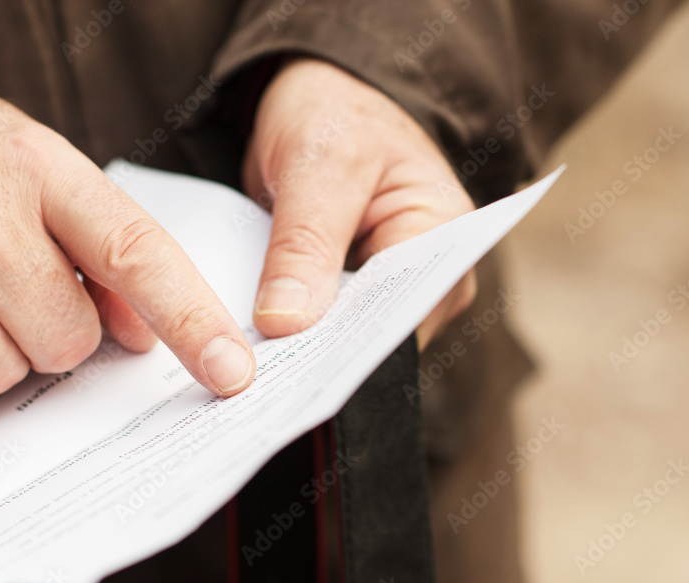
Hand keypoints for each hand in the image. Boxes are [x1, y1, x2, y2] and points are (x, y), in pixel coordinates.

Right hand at [0, 61, 254, 425]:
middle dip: (58, 334)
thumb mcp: (47, 171)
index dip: (191, 320)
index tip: (231, 370)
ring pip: (2, 376)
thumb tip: (143, 337)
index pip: (135, 255)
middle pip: (65, 342)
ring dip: (2, 358)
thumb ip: (107, 248)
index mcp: (41, 169)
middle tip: (22, 290)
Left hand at [244, 59, 476, 347]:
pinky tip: (248, 348)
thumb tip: (286, 324)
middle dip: (319, 357)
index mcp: (443, 237)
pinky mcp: (349, 296)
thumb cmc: (335, 113)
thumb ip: (305, 242)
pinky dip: (287, 335)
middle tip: (256, 379)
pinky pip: (319, 328)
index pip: (402, 316)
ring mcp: (386, 291)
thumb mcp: (319, 165)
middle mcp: (427, 276)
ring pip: (342, 341)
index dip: (350, 350)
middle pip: (375, 339)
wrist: (319, 97)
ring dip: (298, 351)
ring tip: (245, 368)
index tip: (295, 373)